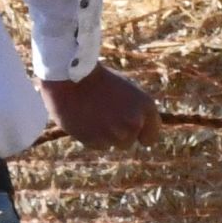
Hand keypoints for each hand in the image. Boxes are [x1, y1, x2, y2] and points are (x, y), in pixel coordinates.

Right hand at [42, 64, 159, 147]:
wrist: (71, 77)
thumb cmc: (98, 80)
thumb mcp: (126, 91)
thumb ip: (135, 111)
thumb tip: (138, 130)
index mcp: (146, 107)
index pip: (150, 137)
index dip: (140, 134)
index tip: (132, 132)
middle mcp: (134, 122)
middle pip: (129, 142)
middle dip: (118, 133)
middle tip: (105, 114)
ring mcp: (115, 133)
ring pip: (112, 144)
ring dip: (104, 135)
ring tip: (93, 114)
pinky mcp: (96, 141)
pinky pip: (96, 145)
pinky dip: (90, 136)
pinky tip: (84, 118)